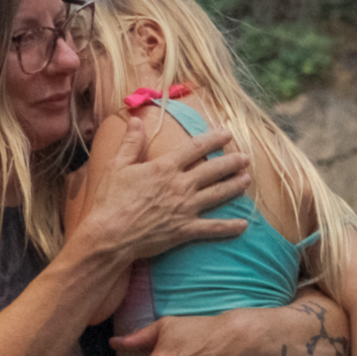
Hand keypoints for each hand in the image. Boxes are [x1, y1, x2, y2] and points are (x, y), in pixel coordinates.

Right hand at [71, 105, 249, 271]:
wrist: (109, 236)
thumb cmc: (109, 201)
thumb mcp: (116, 166)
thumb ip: (130, 143)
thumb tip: (135, 119)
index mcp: (164, 167)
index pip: (195, 147)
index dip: (213, 138)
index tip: (227, 133)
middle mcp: (180, 186)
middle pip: (213, 170)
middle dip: (232, 162)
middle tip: (245, 158)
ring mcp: (185, 209)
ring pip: (217, 195)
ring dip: (235, 186)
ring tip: (247, 180)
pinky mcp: (184, 230)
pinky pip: (212, 228)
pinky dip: (229, 227)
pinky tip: (244, 225)